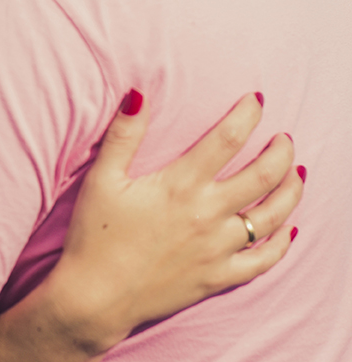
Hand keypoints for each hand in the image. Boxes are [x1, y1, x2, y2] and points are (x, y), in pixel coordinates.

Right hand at [45, 90, 303, 354]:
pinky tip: (289, 228)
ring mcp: (218, 248)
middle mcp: (208, 214)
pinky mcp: (219, 277)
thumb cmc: (94, 235)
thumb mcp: (102, 179)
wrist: (95, 296)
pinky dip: (282, 243)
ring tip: (296, 172)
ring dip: (291, 190)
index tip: (257, 100)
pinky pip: (264, 260)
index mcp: (180, 186)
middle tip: (284, 137)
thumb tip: (139, 93)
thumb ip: (124, 134)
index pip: (227, 140)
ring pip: (273, 215)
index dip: (247, 115)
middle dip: (281, 151)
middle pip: (263, 175)